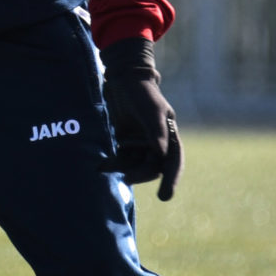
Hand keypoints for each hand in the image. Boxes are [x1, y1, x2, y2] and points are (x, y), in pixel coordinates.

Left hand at [100, 36, 183, 201]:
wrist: (124, 78)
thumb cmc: (142, 92)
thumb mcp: (150, 110)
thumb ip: (156, 132)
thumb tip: (162, 155)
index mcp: (170, 136)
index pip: (174, 162)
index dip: (171, 180)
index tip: (164, 197)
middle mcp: (158, 143)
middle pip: (153, 167)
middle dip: (141, 175)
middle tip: (128, 178)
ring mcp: (141, 144)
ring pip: (136, 165)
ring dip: (124, 169)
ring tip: (108, 167)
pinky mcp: (126, 142)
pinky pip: (122, 159)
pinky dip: (113, 164)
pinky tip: (101, 166)